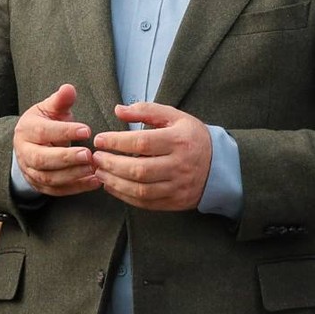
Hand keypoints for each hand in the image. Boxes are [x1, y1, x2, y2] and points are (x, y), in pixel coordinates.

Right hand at [13, 84, 98, 197]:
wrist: (30, 145)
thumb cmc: (44, 123)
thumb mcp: (50, 109)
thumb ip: (60, 101)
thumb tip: (69, 88)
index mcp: (25, 130)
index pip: (43, 132)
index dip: (64, 132)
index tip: (87, 131)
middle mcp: (24, 152)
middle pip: (42, 159)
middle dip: (66, 158)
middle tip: (89, 155)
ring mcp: (30, 171)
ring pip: (49, 178)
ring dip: (73, 175)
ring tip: (94, 169)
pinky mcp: (39, 186)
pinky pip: (57, 190)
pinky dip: (76, 188)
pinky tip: (94, 182)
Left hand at [90, 102, 212, 210]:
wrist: (219, 165)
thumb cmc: (191, 137)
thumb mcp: (175, 117)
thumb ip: (146, 111)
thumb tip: (118, 110)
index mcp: (179, 140)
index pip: (142, 142)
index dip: (117, 142)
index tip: (99, 140)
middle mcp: (179, 165)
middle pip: (139, 169)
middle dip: (112, 164)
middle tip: (95, 158)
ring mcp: (178, 186)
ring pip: (140, 190)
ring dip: (114, 182)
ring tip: (99, 172)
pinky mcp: (175, 201)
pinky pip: (145, 203)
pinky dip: (124, 196)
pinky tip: (112, 186)